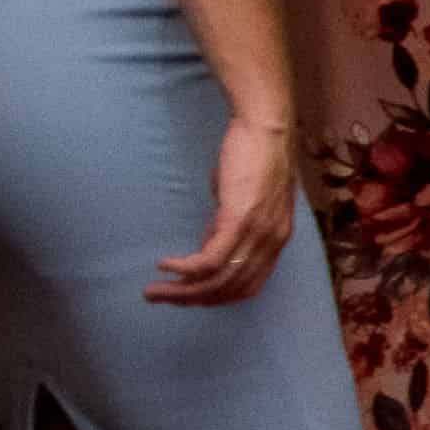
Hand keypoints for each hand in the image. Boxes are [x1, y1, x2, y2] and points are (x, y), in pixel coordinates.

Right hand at [153, 115, 293, 303]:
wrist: (267, 129)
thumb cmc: (255, 160)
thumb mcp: (246, 203)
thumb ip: (230, 228)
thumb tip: (207, 246)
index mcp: (276, 240)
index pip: (248, 287)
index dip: (216, 298)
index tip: (189, 299)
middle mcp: (271, 242)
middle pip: (229, 288)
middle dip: (191, 299)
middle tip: (159, 299)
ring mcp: (257, 232)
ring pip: (217, 279)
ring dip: (181, 290)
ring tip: (153, 291)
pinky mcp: (239, 219)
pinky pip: (209, 259)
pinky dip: (185, 269)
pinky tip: (165, 265)